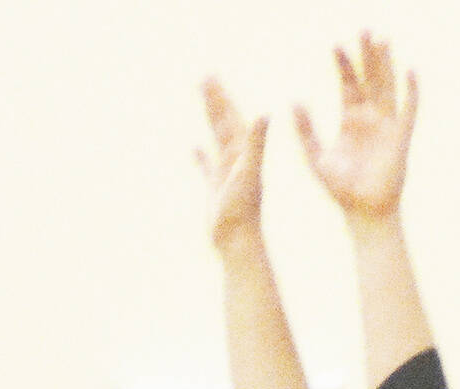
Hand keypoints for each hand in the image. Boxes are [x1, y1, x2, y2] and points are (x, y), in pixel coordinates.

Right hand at [198, 78, 267, 249]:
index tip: (210, 76)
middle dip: (214, 100)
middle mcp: (236, 157)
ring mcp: (225, 172)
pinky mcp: (215, 188)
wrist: (238, 241)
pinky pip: (206, 166)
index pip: (231, 117)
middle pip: (223, 122)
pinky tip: (194, 147)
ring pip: (215, 138)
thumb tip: (264, 112)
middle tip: (204, 77)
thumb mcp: (249, 172)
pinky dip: (201, 156)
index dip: (220, 97)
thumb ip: (256, 142)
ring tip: (202, 101)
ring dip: (210, 119)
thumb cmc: (244, 210)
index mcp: (243, 151)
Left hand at [295, 32, 417, 223]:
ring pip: (387, 86)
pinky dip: (410, 91)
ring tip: (382, 39)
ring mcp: (387, 124)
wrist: (361, 210)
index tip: (335, 45)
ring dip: (385, 63)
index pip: (347, 85)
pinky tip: (409, 71)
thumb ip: (306, 130)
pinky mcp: (401, 136)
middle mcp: (370, 118)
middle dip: (366, 55)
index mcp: (350, 121)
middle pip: (369, 79)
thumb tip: (293, 102)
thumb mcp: (316, 156)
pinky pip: (408, 109)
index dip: (342, 66)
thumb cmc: (340, 187)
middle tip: (363, 29)